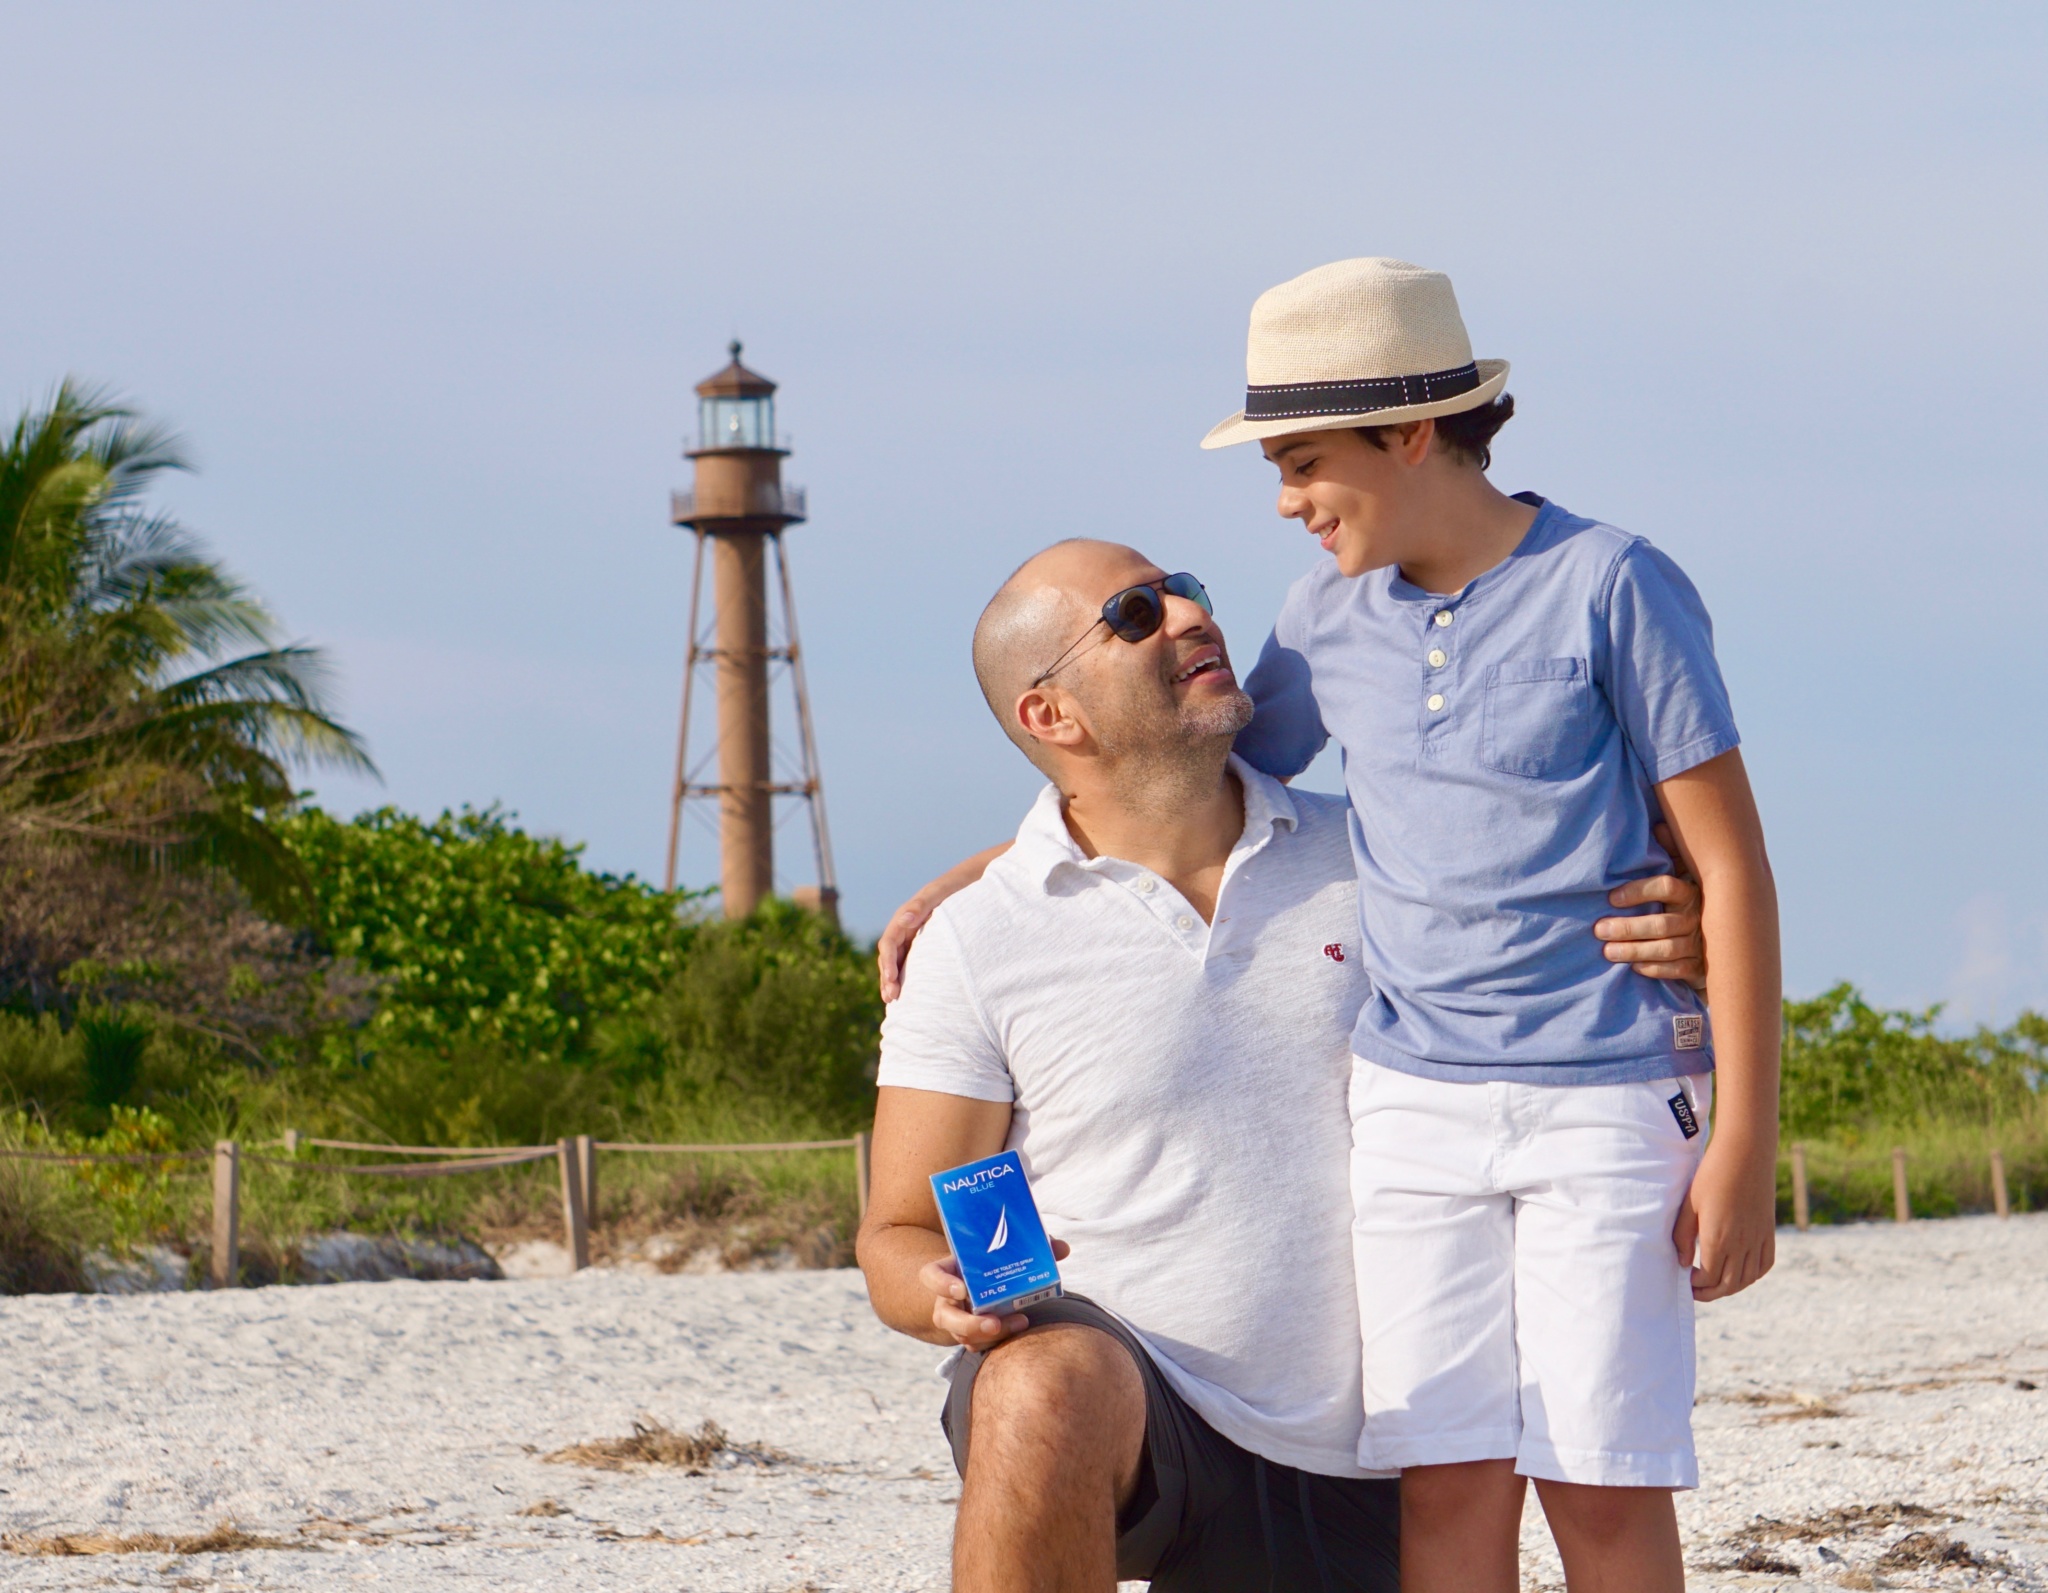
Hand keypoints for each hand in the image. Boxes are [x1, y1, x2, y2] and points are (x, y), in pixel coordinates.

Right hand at [877, 845, 1009, 1001]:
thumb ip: (921, 905)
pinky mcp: (924, 943)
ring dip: (892, 980)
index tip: (891, 980)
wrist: (970, 882)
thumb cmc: (955, 888)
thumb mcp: (938, 894)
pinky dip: (905, 977)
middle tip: (891, 998)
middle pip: (889, 956)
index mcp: (904, 917)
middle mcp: (905, 928)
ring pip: (897, 961)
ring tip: (892, 1001)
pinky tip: (908, 993)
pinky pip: (910, 962)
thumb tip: (904, 919)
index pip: (889, 942)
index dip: (888, 963)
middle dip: (887, 977)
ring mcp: (913, 937)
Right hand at [919, 1239, 1071, 1348]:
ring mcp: (957, 1320)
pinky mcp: (971, 1336)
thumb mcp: (1000, 1251)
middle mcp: (948, 1299)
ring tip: (1019, 1324)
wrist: (978, 1286)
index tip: (962, 1289)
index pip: (930, 1276)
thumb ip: (1029, 1246)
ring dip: (989, 1335)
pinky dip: (998, 1341)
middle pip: (944, 1317)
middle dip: (968, 1324)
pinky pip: (979, 1345)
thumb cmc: (990, 1264)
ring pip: (962, 1336)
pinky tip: (1019, 1330)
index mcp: (949, 1271)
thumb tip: (1062, 1248)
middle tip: (993, 1322)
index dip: (941, 1284)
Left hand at [1596, 826, 1706, 988]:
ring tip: (1607, 952)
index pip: (1666, 886)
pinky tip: (1634, 968)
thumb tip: (1660, 827)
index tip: (1611, 898)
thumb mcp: (1684, 874)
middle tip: (1599, 929)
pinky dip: (1655, 969)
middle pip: (1662, 923)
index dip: (1638, 891)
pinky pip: (1677, 970)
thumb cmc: (1689, 902)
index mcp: (1691, 891)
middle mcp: (1698, 917)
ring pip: (1666, 949)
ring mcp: (1701, 943)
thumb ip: (1672, 854)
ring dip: (1634, 951)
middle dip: (1628, 928)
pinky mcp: (1701, 966)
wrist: (1721, 941)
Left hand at [1673, 1137, 1775, 1300]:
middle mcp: (1742, 1244)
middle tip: (1697, 1290)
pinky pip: (1764, 1264)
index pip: (1709, 1278)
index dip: (1696, 1285)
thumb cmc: (1712, 1175)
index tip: (1686, 1280)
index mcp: (1718, 1239)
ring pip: (1748, 1279)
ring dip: (1731, 1287)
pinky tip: (1741, 1272)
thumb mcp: (1690, 1204)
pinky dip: (1753, 1275)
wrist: (1746, 1154)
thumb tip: (1683, 1264)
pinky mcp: (1769, 1232)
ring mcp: (1758, 1239)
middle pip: (1729, 1285)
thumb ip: (1683, 1236)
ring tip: (1715, 1284)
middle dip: (1711, 1293)